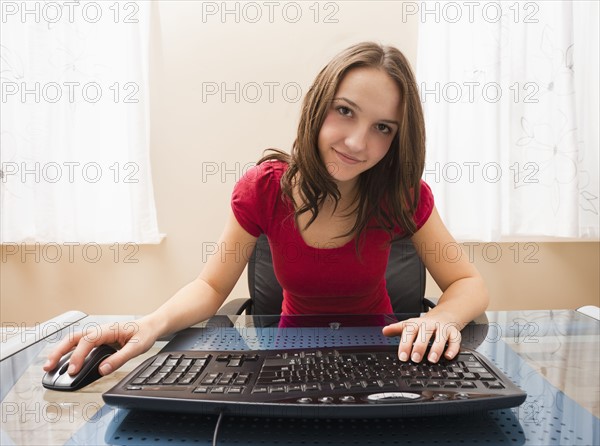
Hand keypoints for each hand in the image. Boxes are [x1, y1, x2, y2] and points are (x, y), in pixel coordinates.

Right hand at [42, 318, 158, 376]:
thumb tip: (102, 369)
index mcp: (108, 330)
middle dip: (58, 351)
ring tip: (50, 366)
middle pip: (73, 338)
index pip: (87, 341)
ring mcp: (97, 335)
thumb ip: (120, 358)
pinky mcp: (98, 341)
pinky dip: (68, 352)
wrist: (151, 326)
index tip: (72, 370)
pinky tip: (63, 362)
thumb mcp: (137, 347)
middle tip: (49, 366)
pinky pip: (79, 345)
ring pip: (73, 341)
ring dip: (60, 352)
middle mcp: (100, 331)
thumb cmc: (144, 333)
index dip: (78, 356)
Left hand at [382, 315, 461, 362]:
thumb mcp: (410, 325)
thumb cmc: (425, 325)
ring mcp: (443, 328)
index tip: (402, 357)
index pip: (409, 332)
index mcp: (417, 323)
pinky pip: (456, 340)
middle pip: (425, 333)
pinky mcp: (454, 332)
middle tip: (415, 359)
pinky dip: (453, 348)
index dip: (405, 344)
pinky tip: (448, 356)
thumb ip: (397, 329)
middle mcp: (430, 325)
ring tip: (431, 359)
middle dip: (420, 346)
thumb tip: (384, 331)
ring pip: (441, 337)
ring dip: (437, 348)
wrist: (445, 315)